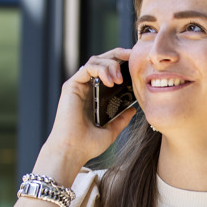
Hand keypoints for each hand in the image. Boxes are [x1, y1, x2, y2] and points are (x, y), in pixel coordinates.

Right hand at [42, 48, 136, 173]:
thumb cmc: (88, 144)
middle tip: (131, 55)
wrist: (73, 151)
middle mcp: (86, 88)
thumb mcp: (111, 130)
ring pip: (95, 61)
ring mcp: (78, 86)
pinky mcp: (71, 86)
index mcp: (95, 96)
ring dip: (110, 65)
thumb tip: (133, 110)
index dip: (120, 64)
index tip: (135, 63)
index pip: (108, 72)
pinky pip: (87, 68)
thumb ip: (121, 119)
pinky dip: (101, 70)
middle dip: (117, 55)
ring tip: (119, 79)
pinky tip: (110, 81)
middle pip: (101, 61)